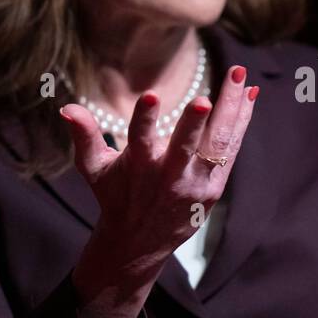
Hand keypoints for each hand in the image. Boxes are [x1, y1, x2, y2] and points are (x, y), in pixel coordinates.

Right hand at [61, 64, 258, 272]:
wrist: (140, 242)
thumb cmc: (115, 195)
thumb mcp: (94, 169)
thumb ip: (84, 137)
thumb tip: (67, 108)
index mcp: (139, 168)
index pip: (141, 139)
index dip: (146, 118)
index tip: (151, 94)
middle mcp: (170, 177)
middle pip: (186, 147)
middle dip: (195, 123)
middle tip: (205, 98)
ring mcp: (196, 184)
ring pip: (218, 145)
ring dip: (231, 109)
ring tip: (239, 75)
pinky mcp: (214, 188)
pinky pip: (231, 150)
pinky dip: (241, 122)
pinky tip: (250, 95)